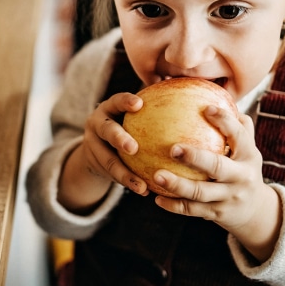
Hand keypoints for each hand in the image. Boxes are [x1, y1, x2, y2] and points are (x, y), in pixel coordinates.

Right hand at [58, 92, 149, 212]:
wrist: (96, 149)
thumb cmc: (127, 126)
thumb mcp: (134, 116)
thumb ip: (154, 107)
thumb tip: (191, 94)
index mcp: (109, 108)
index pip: (116, 101)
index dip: (125, 101)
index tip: (139, 104)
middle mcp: (97, 125)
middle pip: (106, 130)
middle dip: (118, 138)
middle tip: (133, 148)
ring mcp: (92, 146)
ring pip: (108, 161)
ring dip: (125, 174)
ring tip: (142, 186)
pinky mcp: (95, 165)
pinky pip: (112, 177)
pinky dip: (129, 183)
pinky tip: (145, 191)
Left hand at [150, 105, 282, 260]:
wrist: (256, 211)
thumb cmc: (242, 168)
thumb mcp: (246, 148)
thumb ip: (236, 125)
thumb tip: (216, 94)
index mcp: (248, 155)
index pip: (239, 135)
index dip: (224, 121)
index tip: (205, 107)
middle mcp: (241, 177)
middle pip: (217, 167)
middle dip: (196, 157)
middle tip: (173, 148)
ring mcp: (229, 197)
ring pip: (201, 193)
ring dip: (178, 185)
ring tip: (157, 175)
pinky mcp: (217, 214)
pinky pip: (192, 210)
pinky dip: (174, 205)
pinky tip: (155, 198)